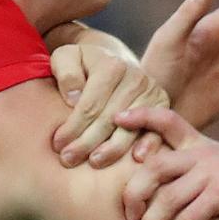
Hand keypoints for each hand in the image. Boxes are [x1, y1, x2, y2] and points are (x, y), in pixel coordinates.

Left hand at [49, 42, 169, 168]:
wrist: (110, 60)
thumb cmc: (82, 64)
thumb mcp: (65, 57)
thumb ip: (66, 73)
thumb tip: (74, 98)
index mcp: (111, 65)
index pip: (90, 105)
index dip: (73, 127)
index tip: (58, 144)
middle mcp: (135, 77)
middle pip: (109, 119)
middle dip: (87, 142)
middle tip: (68, 159)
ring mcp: (151, 91)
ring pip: (130, 128)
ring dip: (112, 149)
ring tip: (94, 162)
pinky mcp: (161, 105)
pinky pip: (156, 128)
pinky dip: (149, 143)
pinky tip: (137, 158)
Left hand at [116, 107, 218, 219]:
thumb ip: (192, 163)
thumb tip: (155, 179)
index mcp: (200, 143)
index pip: (167, 120)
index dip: (141, 115)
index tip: (118, 118)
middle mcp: (204, 153)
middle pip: (153, 166)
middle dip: (134, 194)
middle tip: (130, 216)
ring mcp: (214, 172)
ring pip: (166, 198)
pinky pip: (187, 218)